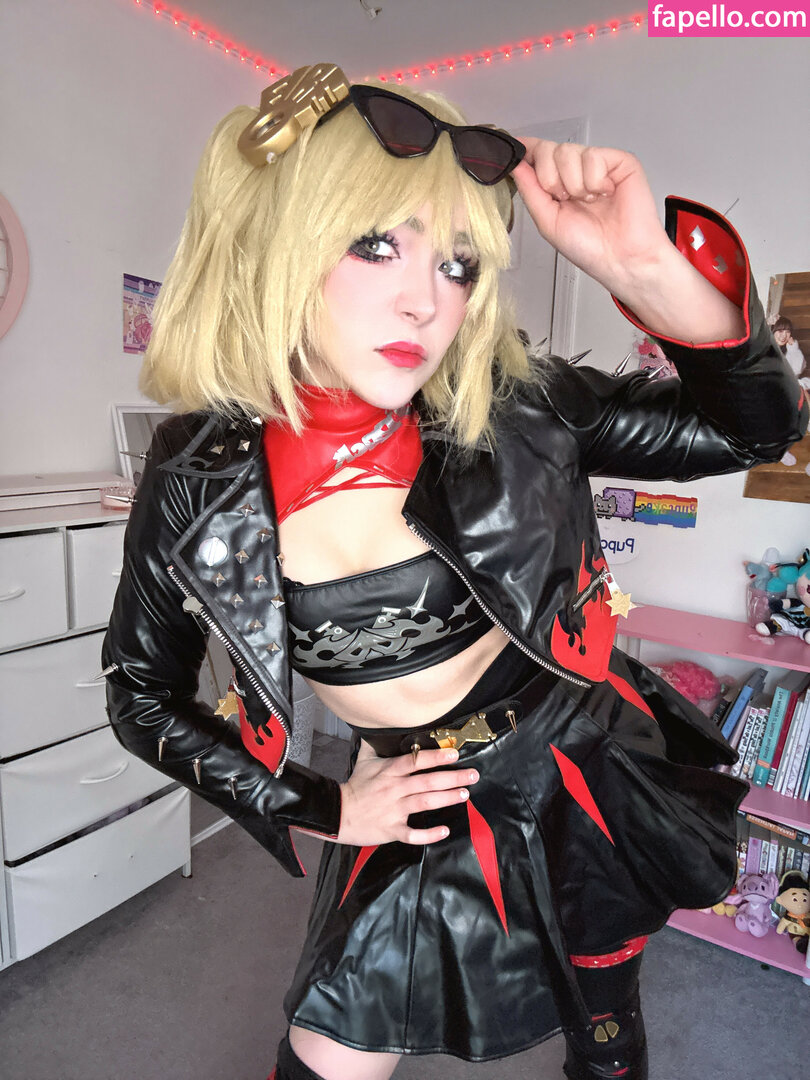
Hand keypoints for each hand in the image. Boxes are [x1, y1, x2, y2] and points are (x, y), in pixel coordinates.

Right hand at [337, 740, 478, 846]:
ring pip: (424, 803)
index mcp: (389, 771)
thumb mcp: (364, 760)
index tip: (454, 754)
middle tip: (472, 775)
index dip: (435, 757)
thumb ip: (375, 743)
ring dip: (446, 799)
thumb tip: (378, 725)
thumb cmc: (356, 786)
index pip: (414, 761)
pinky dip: (428, 834)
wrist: (338, 814)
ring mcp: (393, 810)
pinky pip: (412, 833)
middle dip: (451, 778)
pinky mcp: (392, 829)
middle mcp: (394, 789)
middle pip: (426, 781)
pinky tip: (444, 831)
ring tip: (464, 795)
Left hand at [511, 138, 669, 296]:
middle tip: (565, 200)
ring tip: (589, 201)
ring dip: (573, 184)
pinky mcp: (619, 161)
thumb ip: (530, 190)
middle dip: (549, 178)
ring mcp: (598, 164)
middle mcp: (576, 172)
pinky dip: (594, 181)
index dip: (526, 150)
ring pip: (568, 151)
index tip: (513, 148)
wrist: (620, 258)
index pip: (538, 155)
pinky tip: (605, 194)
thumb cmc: (589, 247)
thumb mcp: (547, 221)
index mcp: (558, 185)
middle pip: (548, 149)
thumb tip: (515, 164)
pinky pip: (593, 156)